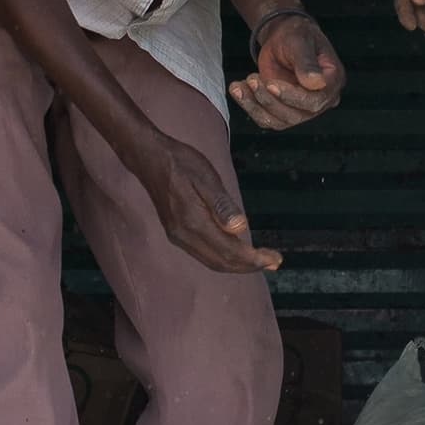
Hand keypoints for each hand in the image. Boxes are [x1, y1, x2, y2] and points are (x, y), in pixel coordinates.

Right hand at [141, 138, 279, 274]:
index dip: (254, 259)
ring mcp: (179, 237)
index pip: (229, 251)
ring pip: (213, 261)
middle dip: (250, 266)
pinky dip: (225, 258)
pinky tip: (237, 252)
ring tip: (261, 262)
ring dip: (238, 265)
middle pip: (222, 262)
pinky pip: (205, 255)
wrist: (149, 158)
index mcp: (194, 223)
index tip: (275, 258)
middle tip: (275, 262)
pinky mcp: (177, 234)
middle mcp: (185, 237)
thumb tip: (240, 228)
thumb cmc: (180, 163)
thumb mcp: (206, 177)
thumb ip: (222, 205)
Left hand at [229, 10, 345, 130]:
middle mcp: (320, 100)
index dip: (292, 96)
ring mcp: (301, 109)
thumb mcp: (300, 42)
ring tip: (240, 85)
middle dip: (270, 100)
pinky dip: (249, 106)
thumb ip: (307, 62)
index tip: (271, 83)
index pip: (315, 101)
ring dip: (256, 105)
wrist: (282, 38)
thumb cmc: (296, 35)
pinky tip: (238, 89)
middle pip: (296, 115)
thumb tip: (316, 82)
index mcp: (332, 82)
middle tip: (252, 78)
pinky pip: (266, 119)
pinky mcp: (283, 111)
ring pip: (279, 121)